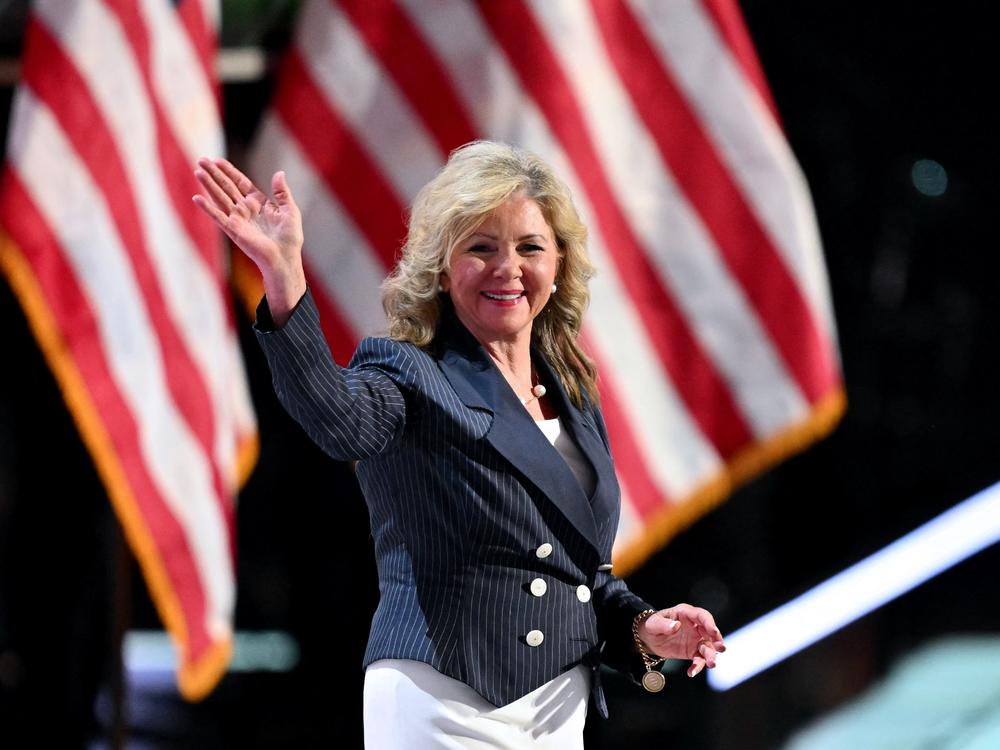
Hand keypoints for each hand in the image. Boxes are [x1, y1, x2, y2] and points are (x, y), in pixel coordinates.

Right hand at [193, 158, 305, 322]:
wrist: (285, 258)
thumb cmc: (290, 238)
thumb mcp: (290, 210)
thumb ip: (282, 192)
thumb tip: (279, 173)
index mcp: (258, 203)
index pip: (240, 183)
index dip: (229, 172)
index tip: (217, 160)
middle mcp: (246, 209)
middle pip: (227, 187)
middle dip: (214, 174)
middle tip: (201, 160)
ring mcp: (238, 219)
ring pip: (220, 197)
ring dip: (208, 185)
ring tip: (197, 171)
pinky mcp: (233, 230)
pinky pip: (218, 217)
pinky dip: (207, 208)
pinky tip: (196, 198)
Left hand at [637, 603, 725, 677]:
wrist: (649, 639)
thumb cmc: (652, 626)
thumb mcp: (653, 624)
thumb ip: (663, 624)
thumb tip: (676, 626)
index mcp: (686, 614)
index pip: (702, 616)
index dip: (709, 623)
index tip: (714, 631)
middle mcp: (695, 626)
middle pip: (710, 633)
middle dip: (716, 640)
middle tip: (720, 648)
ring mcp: (696, 639)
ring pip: (708, 647)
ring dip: (711, 655)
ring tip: (711, 664)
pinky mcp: (693, 651)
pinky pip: (699, 659)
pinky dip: (697, 666)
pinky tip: (691, 672)